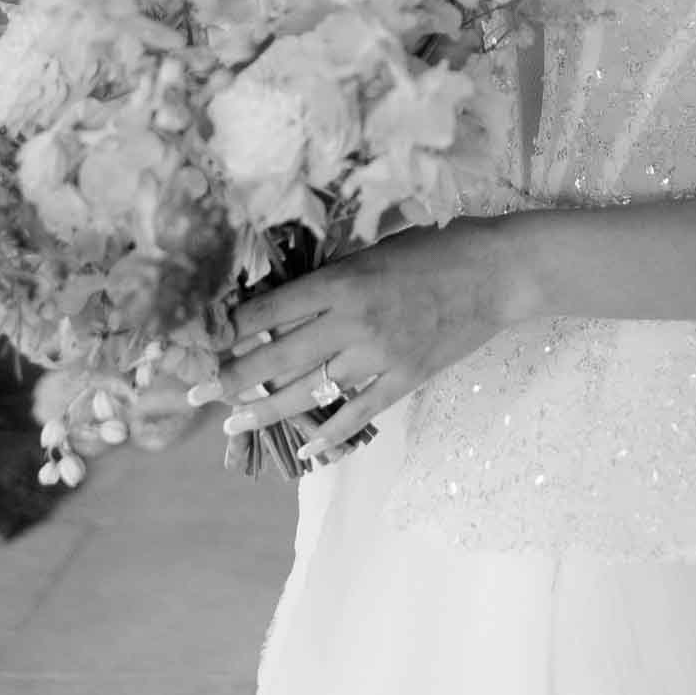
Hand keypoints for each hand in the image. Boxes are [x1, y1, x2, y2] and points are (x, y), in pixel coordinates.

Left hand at [196, 217, 527, 462]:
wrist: (498, 273)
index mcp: (343, 279)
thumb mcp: (377, 248)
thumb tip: (286, 300)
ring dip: (265, 409)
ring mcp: (378, 355)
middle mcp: (352, 320)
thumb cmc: (438, 248)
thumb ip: (335, 276)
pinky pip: (358, 412)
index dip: (231, 328)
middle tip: (197, 392)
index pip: (271, 309)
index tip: (204, 341)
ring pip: (308, 390)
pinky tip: (306, 446)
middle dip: (230, 377)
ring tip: (233, 422)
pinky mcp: (404, 378)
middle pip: (276, 356)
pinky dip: (330, 431)